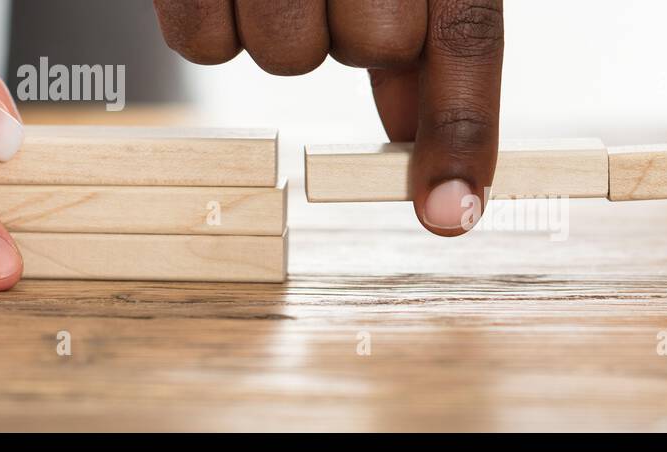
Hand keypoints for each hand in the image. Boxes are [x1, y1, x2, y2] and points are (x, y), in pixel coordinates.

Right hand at [153, 0, 503, 235]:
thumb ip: (426, 33)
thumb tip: (414, 139)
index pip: (466, 33)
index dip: (462, 128)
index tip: (451, 214)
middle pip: (376, 44)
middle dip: (353, 35)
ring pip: (287, 54)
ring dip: (279, 28)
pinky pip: (200, 44)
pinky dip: (208, 22)